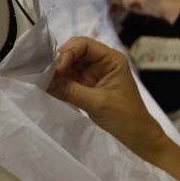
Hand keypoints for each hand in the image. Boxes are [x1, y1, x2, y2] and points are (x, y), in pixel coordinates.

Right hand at [48, 37, 166, 158]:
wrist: (136, 136)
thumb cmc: (123, 116)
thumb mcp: (96, 103)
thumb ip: (69, 90)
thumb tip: (43, 81)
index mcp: (111, 59)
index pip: (84, 44)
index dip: (68, 53)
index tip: (57, 70)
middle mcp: (101, 62)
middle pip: (74, 52)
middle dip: (60, 62)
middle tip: (46, 76)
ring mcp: (93, 74)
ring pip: (70, 65)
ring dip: (58, 73)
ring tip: (46, 83)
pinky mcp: (87, 86)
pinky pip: (70, 78)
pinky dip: (60, 82)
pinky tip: (51, 87)